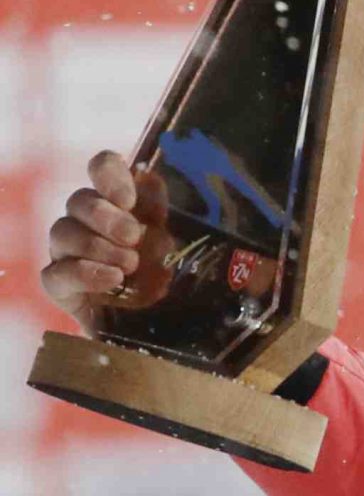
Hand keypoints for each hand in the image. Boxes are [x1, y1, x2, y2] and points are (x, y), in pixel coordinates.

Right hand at [37, 150, 155, 335]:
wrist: (155, 328)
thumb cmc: (168, 279)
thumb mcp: (176, 244)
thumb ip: (163, 213)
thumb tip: (151, 177)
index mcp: (119, 203)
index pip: (103, 168)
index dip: (109, 174)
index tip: (127, 198)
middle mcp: (88, 222)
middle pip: (79, 200)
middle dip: (105, 216)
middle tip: (132, 237)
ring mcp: (69, 252)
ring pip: (62, 232)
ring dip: (97, 247)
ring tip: (130, 266)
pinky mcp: (60, 285)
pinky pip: (56, 273)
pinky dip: (84, 274)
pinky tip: (113, 280)